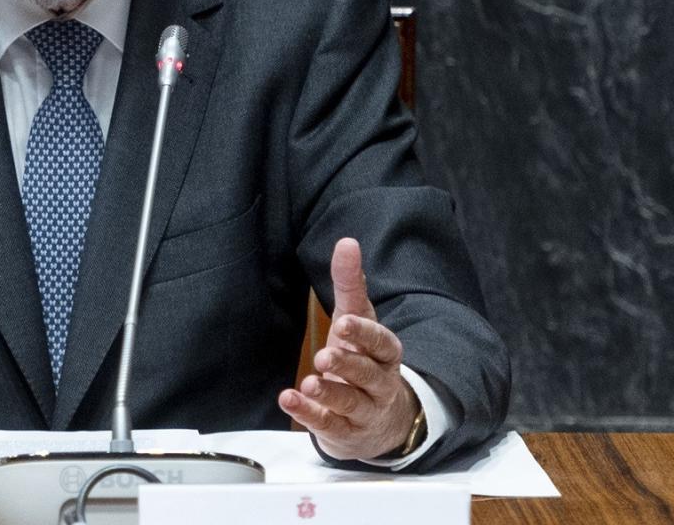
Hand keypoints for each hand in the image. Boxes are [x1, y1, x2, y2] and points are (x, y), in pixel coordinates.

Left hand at [278, 237, 419, 460]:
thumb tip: (347, 242)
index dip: (365, 334)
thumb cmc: (364, 359)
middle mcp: (379, 384)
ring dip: (330, 393)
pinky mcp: (343, 431)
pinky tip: (288, 399)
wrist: (378, 421)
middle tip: (324, 355)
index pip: (382, 343)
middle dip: (348, 364)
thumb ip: (351, 284)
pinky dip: (308, 414)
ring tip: (308, 383)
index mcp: (385, 354)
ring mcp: (363, 411)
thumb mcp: (357, 321)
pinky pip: (328, 424)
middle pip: (368, 375)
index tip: (344, 322)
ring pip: (350, 403)